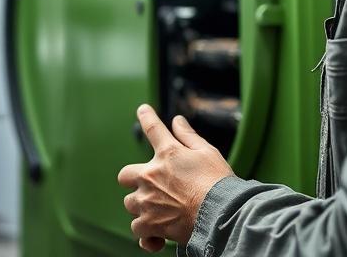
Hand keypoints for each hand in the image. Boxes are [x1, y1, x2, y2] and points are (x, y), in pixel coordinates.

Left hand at [117, 104, 233, 252]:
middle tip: (148, 186)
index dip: (147, 116)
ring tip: (159, 212)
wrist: (221, 215)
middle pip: (125, 175)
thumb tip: (177, 121)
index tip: (143, 110)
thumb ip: (188, 136)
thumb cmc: (218, 183)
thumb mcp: (207, 153)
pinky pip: (139, 231)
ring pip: (131, 204)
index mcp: (167, 154)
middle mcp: (151, 176)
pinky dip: (147, 235)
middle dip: (133, 180)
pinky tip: (157, 236)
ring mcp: (147, 201)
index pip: (152, 128)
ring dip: (141, 207)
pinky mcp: (150, 225)